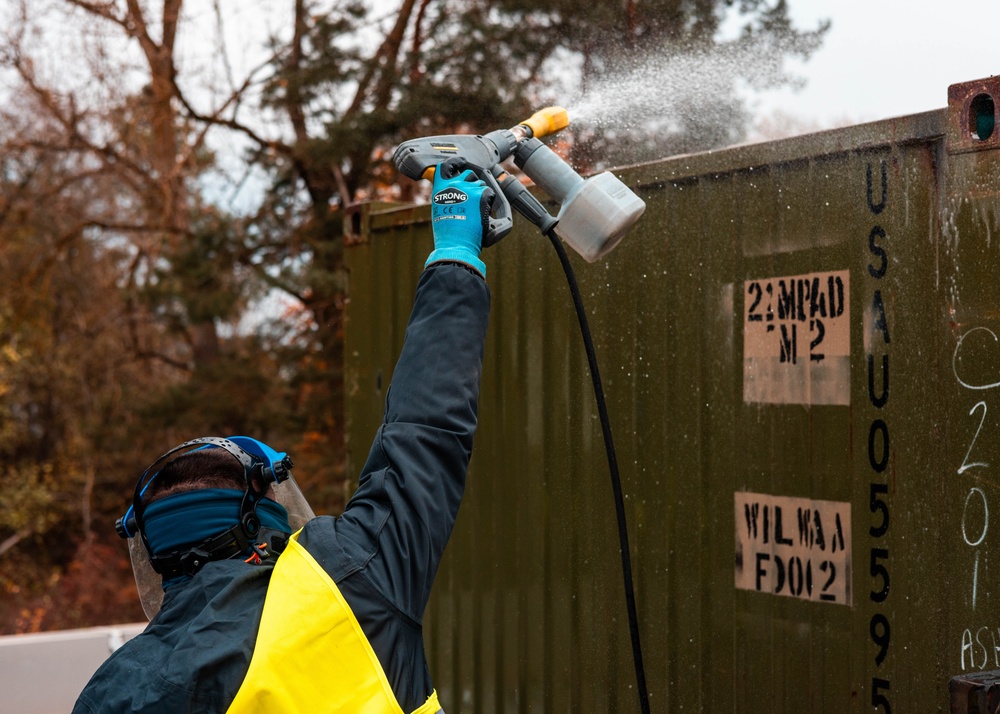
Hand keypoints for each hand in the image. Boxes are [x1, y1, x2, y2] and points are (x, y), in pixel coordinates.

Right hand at [425, 160, 492, 276]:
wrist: (456, 244)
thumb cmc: (447, 233)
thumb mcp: (440, 210)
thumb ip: (446, 196)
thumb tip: (453, 193)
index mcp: (440, 187)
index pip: (446, 166)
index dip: (455, 162)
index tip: (461, 162)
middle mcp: (454, 184)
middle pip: (468, 174)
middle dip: (472, 183)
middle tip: (472, 199)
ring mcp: (468, 188)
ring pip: (481, 184)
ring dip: (481, 194)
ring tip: (475, 211)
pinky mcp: (481, 195)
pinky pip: (490, 193)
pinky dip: (488, 202)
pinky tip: (482, 214)